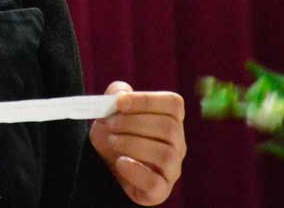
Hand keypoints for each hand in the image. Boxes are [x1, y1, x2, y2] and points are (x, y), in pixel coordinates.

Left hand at [89, 81, 185, 205]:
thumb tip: (122, 94)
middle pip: (169, 127)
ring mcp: (172, 168)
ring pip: (165, 154)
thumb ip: (116, 94)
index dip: (146, 100)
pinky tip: (120, 162)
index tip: (119, 103)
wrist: (105, 161)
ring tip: (112, 141)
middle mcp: (178, 143)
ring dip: (131, 144)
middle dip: (133, 123)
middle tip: (110, 124)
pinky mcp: (160, 190)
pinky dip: (134, 170)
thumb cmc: (115, 131)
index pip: (174, 103)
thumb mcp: (110, 109)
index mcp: (171, 119)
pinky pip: (156, 182)